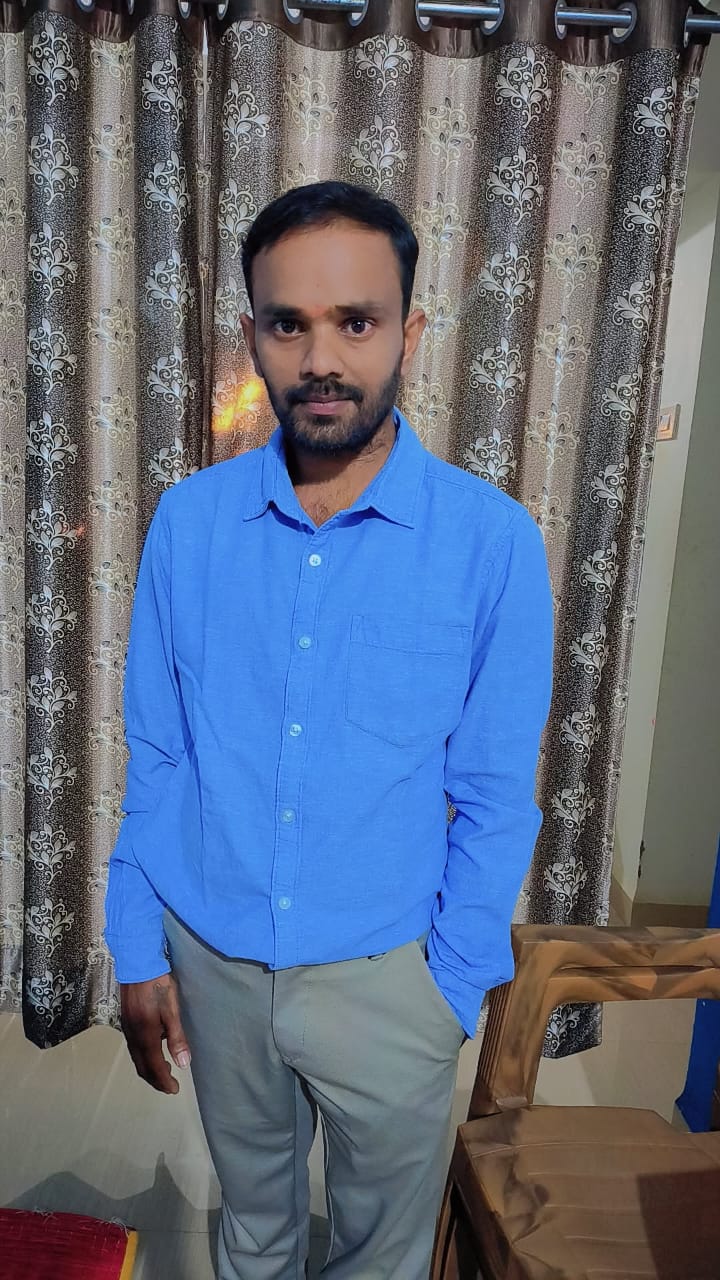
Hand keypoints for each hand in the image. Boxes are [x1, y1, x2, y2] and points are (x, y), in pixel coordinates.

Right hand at [120, 973, 190, 1093]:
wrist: (138, 964)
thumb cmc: (158, 985)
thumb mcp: (172, 1010)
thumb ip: (177, 1038)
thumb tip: (183, 1064)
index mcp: (146, 1036)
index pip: (154, 1067)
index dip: (164, 1081)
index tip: (175, 1089)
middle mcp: (133, 1036)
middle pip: (142, 1067)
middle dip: (155, 1080)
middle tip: (169, 1086)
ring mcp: (127, 1029)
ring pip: (136, 1058)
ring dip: (148, 1069)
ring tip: (162, 1072)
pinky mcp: (126, 1021)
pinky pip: (133, 1047)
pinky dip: (143, 1057)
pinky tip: (152, 1051)